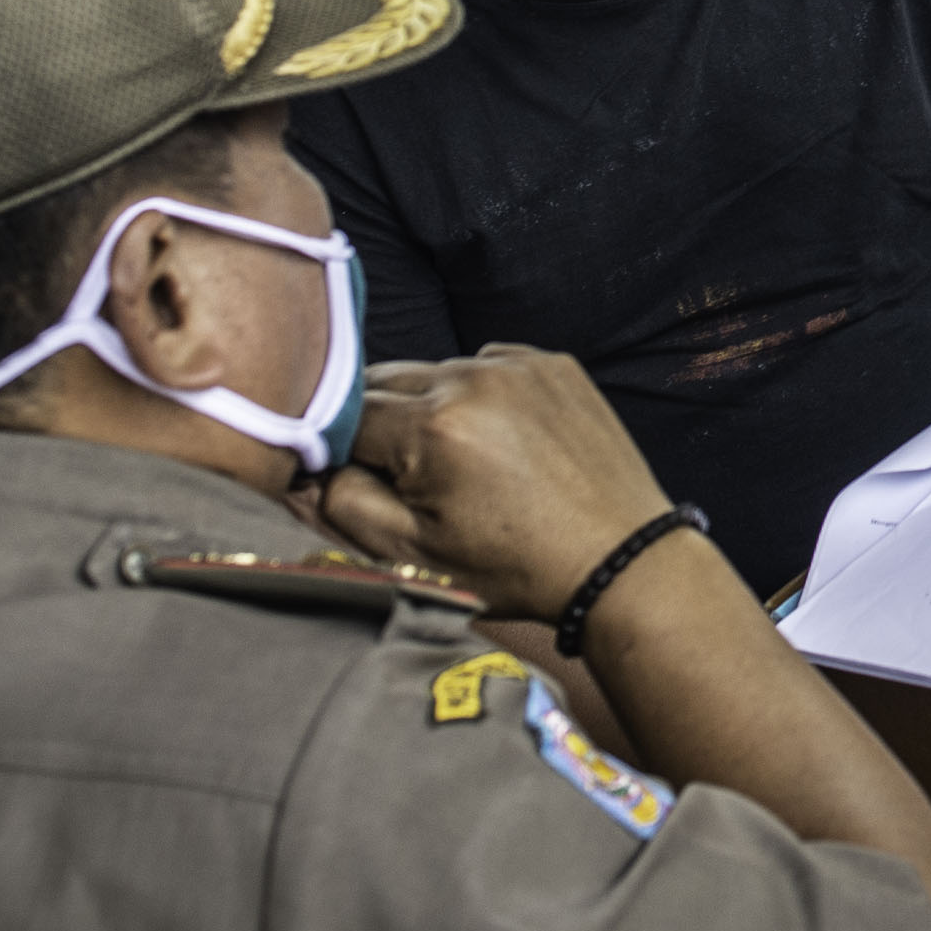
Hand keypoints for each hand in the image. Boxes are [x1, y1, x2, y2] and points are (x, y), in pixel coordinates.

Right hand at [311, 345, 674, 621]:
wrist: (621, 560)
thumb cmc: (519, 566)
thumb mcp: (412, 554)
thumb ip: (341, 503)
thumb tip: (309, 468)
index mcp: (434, 424)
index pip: (343, 417)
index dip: (338, 453)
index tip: (354, 481)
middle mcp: (476, 376)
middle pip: (386, 383)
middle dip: (380, 426)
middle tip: (409, 480)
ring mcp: (521, 363)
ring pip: (436, 373)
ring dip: (430, 409)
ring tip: (464, 468)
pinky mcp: (555, 363)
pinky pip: (487, 367)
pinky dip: (479, 398)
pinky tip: (499, 446)